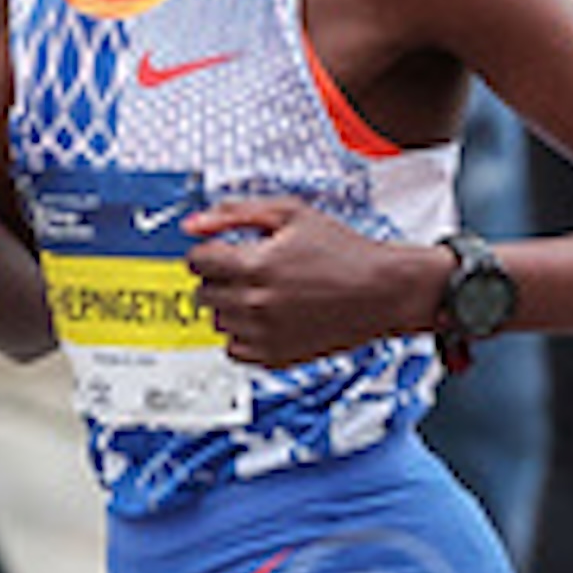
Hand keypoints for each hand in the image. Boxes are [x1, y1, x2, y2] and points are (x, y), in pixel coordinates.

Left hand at [183, 196, 421, 368]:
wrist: (381, 291)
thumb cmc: (343, 251)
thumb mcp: (290, 214)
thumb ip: (234, 214)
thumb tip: (190, 225)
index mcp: (254, 265)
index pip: (196, 261)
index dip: (209, 252)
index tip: (224, 252)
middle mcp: (255, 303)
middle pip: (202, 293)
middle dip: (219, 278)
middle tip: (251, 271)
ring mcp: (264, 334)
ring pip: (217, 322)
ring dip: (231, 306)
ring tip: (266, 293)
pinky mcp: (275, 358)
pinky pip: (234, 350)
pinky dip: (244, 334)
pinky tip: (268, 317)